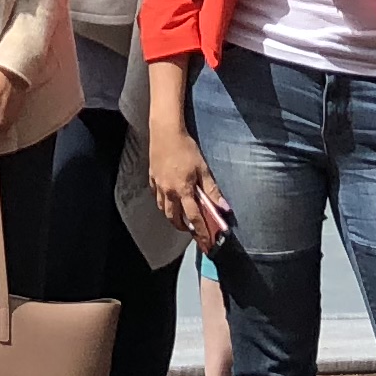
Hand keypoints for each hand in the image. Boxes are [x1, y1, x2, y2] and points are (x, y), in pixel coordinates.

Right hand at [147, 120, 230, 248]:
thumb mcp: (203, 169)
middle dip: (184, 227)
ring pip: (164, 210)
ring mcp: (159, 186)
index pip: (194, 218)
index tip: (206, 242)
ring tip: (182, 217)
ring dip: (173, 217)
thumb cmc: (186, 148)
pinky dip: (164, 204)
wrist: (165, 133)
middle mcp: (169, 192)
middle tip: (193, 229)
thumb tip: (223, 206)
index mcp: (183, 190)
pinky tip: (169, 201)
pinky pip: (157, 198)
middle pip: (175, 218)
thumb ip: (212, 190)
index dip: (201, 231)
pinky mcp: (152, 179)